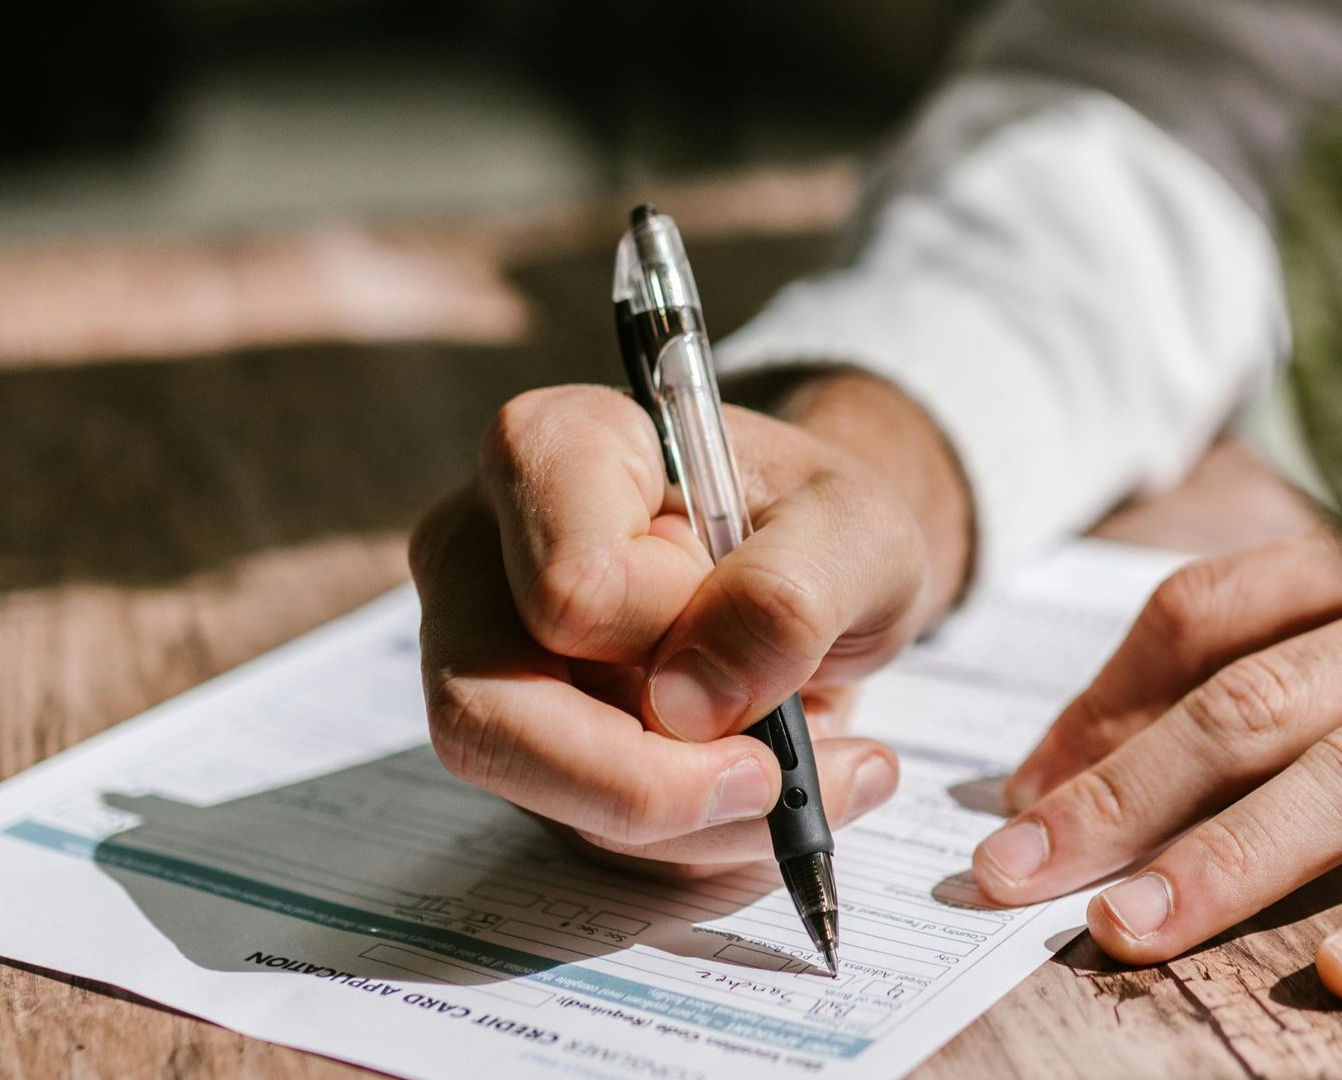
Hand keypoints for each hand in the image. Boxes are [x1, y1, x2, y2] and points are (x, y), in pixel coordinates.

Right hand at [409, 374, 970, 872]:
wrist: (824, 567)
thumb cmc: (822, 524)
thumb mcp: (857, 533)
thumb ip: (787, 596)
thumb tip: (688, 706)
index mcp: (550, 450)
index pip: (571, 587)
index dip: (674, 634)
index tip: (767, 620)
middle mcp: (483, 554)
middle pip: (492, 717)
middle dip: (651, 784)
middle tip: (775, 781)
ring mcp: (488, 656)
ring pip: (544, 795)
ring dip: (698, 819)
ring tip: (817, 773)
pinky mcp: (525, 742)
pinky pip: (588, 830)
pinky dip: (700, 834)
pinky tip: (778, 784)